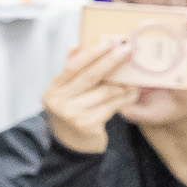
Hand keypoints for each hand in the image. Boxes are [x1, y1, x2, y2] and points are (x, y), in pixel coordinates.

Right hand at [42, 36, 135, 153]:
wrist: (72, 144)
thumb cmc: (72, 112)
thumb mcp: (65, 92)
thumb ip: (70, 70)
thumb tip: (76, 46)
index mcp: (53, 89)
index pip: (72, 67)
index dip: (91, 53)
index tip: (108, 41)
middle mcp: (59, 101)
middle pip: (90, 76)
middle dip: (111, 61)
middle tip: (127, 50)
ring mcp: (72, 114)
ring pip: (105, 92)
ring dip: (123, 84)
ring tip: (133, 80)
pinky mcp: (88, 124)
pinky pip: (112, 106)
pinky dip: (124, 99)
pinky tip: (131, 95)